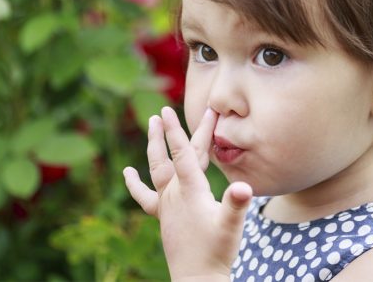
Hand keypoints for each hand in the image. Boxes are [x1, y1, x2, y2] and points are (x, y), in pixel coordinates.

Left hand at [123, 106, 251, 280]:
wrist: (198, 278)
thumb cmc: (217, 251)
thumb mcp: (231, 225)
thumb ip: (236, 204)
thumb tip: (245, 187)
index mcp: (190, 190)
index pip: (182, 152)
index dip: (175, 130)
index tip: (168, 109)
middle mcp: (174, 193)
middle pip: (176, 155)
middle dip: (176, 130)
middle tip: (170, 108)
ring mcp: (166, 204)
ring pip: (157, 168)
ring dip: (153, 145)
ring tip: (150, 123)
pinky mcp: (163, 216)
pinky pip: (145, 197)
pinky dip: (135, 183)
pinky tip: (127, 172)